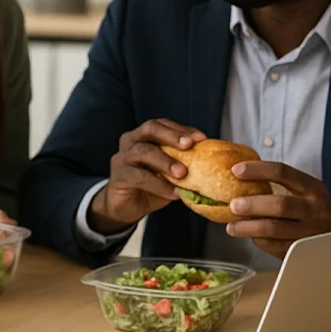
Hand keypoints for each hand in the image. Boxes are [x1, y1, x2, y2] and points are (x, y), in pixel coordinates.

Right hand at [90, 119, 206, 233]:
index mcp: (142, 136)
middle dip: (171, 135)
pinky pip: (138, 177)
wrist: (125, 207)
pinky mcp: (118, 178)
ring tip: (182, 173)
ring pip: (142, 152)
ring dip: (165, 161)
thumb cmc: (151, 186)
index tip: (201, 138)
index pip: (161, 124)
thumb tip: (213, 161)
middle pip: (149, 129)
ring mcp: (121, 159)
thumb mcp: (168, 172)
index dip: (180, 129)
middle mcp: (129, 142)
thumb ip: (182, 163)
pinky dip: (158, 184)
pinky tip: (173, 192)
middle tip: (189, 146)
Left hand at [225, 161, 330, 259]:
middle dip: (253, 205)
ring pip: (275, 229)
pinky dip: (259, 241)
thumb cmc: (311, 208)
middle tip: (233, 205)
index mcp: (312, 188)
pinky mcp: (303, 250)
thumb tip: (237, 176)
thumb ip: (278, 184)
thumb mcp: (304, 191)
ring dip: (248, 227)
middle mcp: (314, 209)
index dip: (258, 170)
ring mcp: (310, 231)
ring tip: (232, 227)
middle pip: (280, 205)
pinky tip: (251, 237)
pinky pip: (275, 246)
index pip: (283, 173)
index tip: (236, 171)